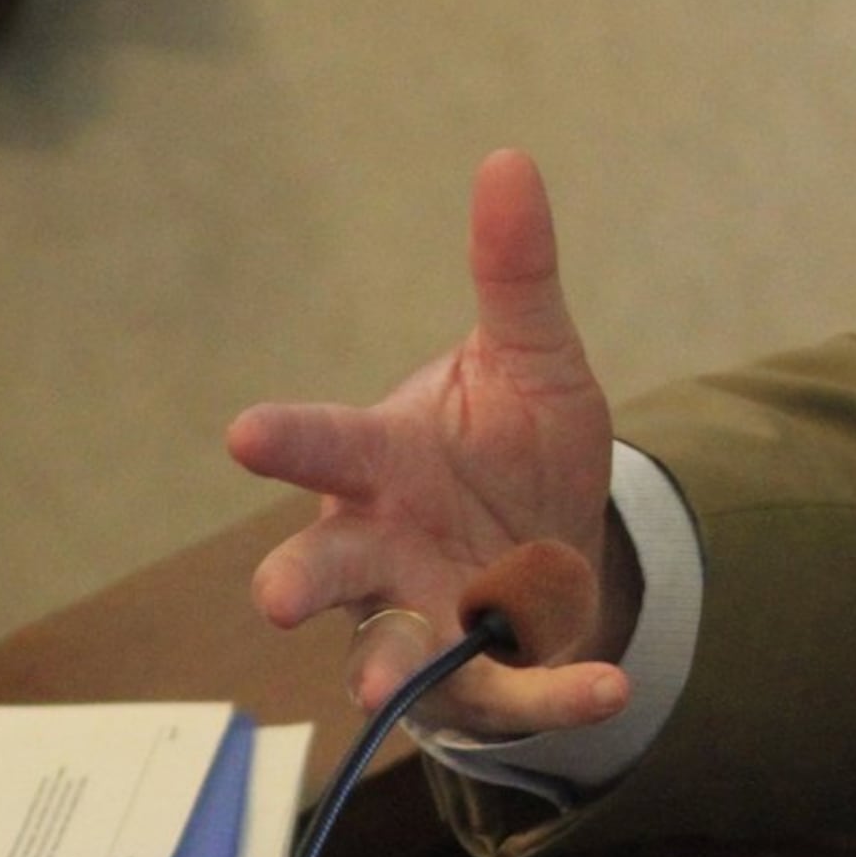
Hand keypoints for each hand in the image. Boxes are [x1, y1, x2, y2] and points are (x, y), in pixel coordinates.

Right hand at [228, 150, 639, 733]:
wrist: (560, 538)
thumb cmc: (515, 444)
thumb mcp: (533, 358)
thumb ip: (515, 274)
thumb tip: (512, 159)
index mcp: (380, 463)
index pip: (322, 446)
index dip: (284, 440)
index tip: (245, 433)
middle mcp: (378, 547)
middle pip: (323, 565)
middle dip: (297, 579)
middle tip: (276, 597)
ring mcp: (418, 617)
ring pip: (383, 651)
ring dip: (384, 670)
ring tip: (380, 691)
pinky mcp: (476, 678)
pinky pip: (507, 696)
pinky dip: (557, 697)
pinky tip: (610, 688)